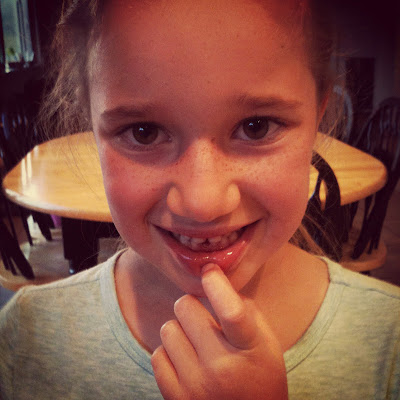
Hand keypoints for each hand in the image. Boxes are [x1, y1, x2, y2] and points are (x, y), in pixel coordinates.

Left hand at [151, 263, 287, 399]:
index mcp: (250, 350)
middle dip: (192, 306)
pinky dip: (170, 353)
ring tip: (196, 344)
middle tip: (202, 319)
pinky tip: (186, 362)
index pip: (231, 311)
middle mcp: (222, 368)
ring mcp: (196, 386)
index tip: (209, 270)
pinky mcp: (176, 399)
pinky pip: (157, 355)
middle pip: (185, 307)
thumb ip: (244, 308)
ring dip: (180, 330)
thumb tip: (214, 283)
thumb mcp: (265, 341)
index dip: (216, 284)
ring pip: (168, 329)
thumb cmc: (260, 375)